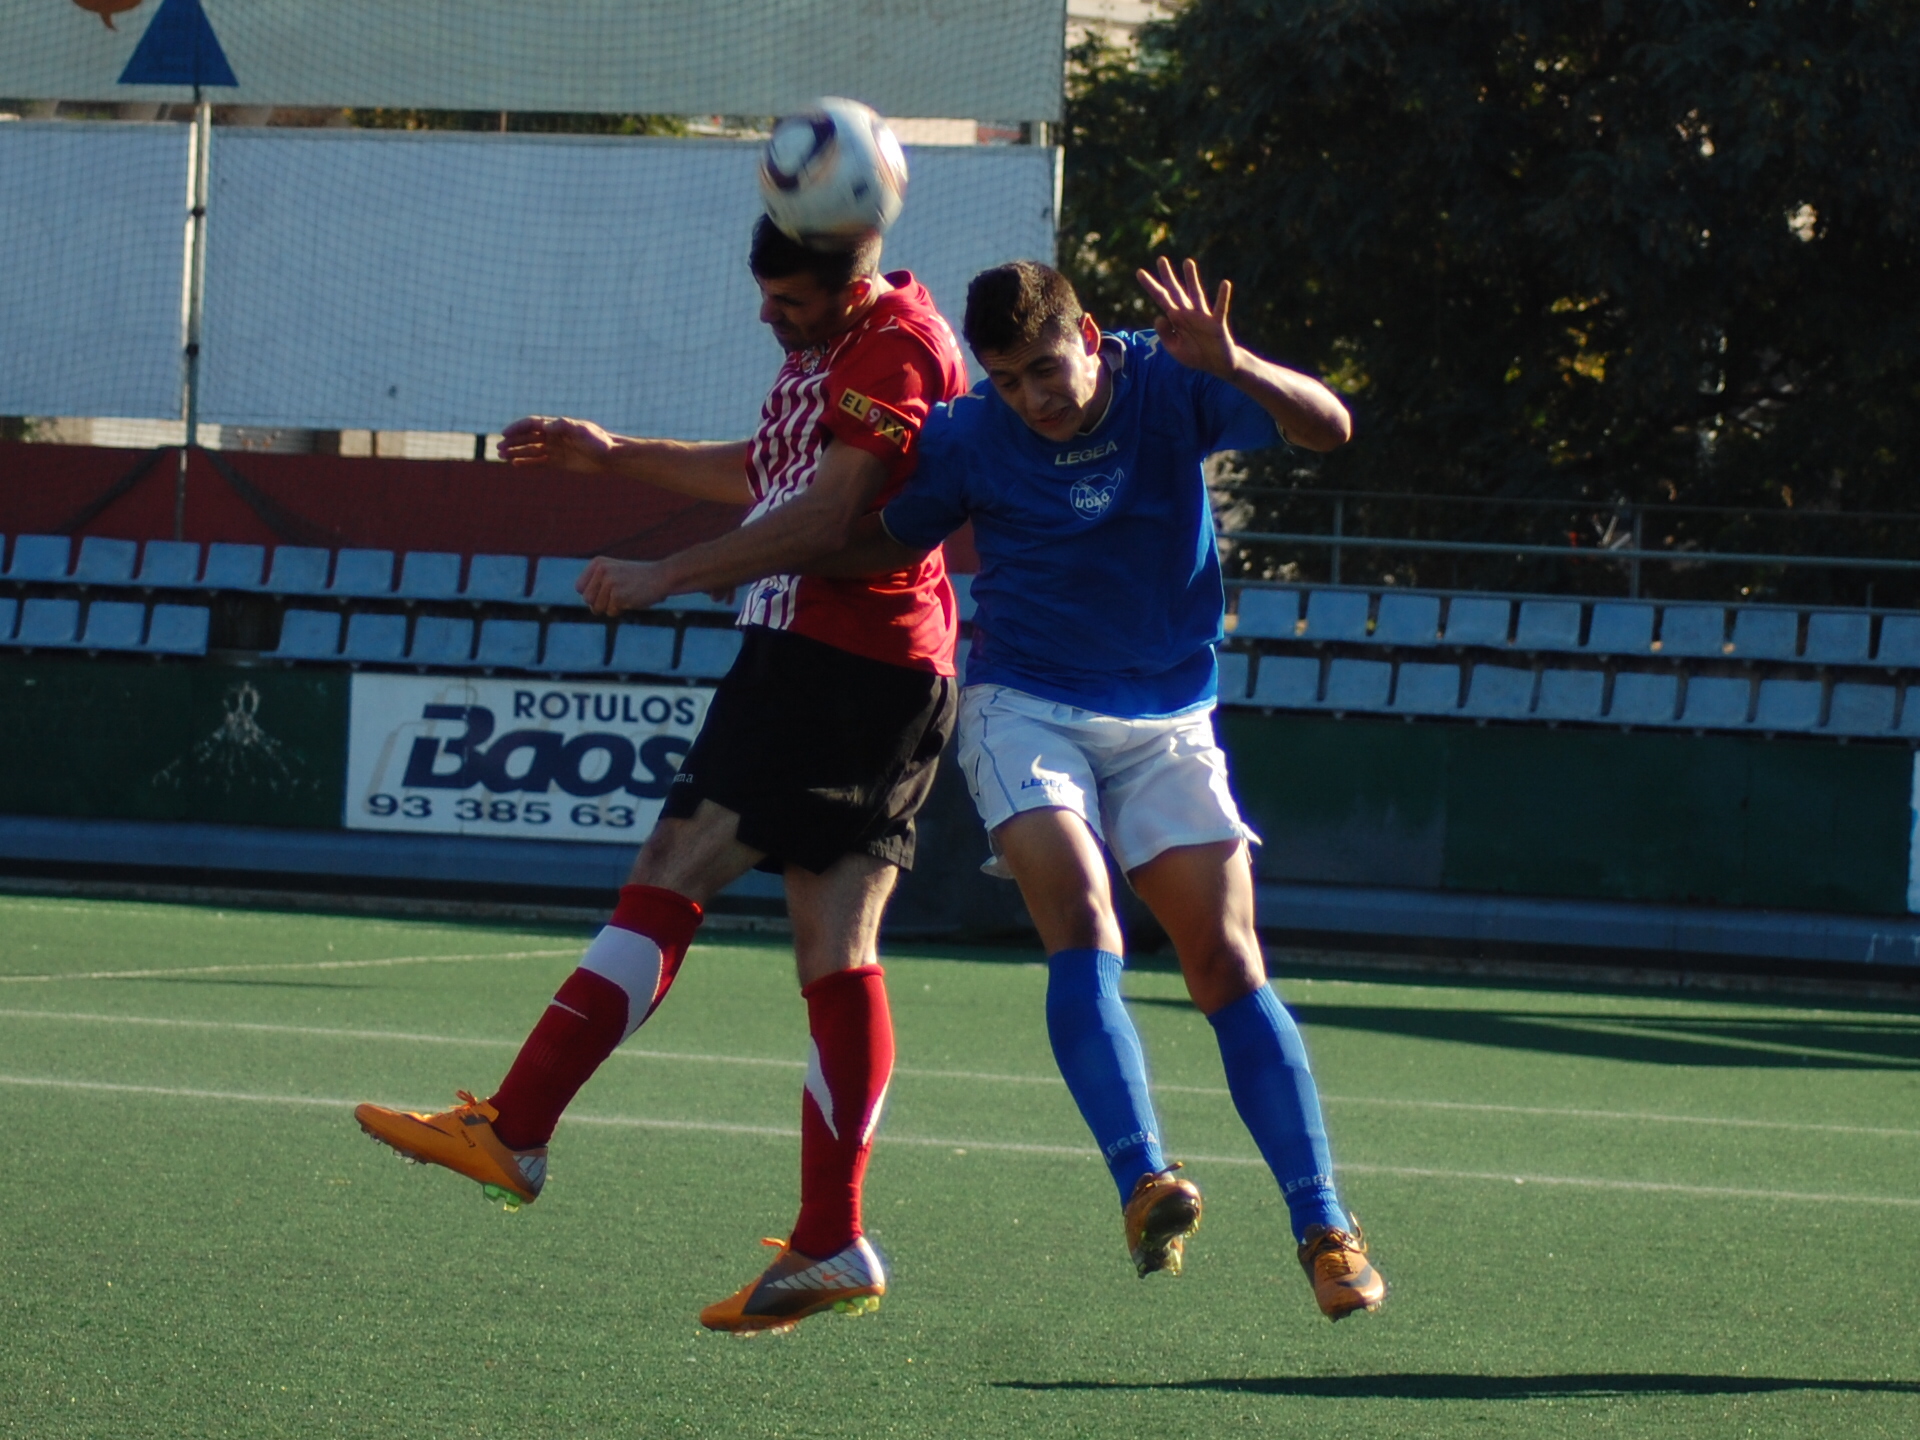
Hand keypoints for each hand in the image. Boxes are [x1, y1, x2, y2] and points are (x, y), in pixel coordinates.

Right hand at [497, 415, 616, 473]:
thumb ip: (563, 426)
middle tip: (499, 449)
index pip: (532, 424)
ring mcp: (556, 449)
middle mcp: (554, 436)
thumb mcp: (582, 431)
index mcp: (557, 426)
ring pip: (531, 450)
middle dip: (513, 442)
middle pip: (528, 437)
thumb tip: (545, 426)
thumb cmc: (598, 441)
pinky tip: (516, 464)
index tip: (504, 434)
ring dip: (517, 452)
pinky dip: (527, 463)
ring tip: (502, 457)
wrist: (611, 456)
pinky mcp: (559, 462)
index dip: (517, 428)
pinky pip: (539, 461)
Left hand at [577, 556, 671, 615]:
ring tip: (625, 596)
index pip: (579, 588)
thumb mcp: (614, 572)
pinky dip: (620, 610)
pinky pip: (611, 612)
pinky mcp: (618, 596)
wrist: (661, 576)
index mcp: (598, 563)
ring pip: (597, 608)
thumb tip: (586, 601)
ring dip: (611, 607)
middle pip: (587, 599)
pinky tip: (631, 599)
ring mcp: (610, 582)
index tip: (606, 591)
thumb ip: (597, 583)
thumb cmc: (637, 578)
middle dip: (600, 603)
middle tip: (616, 596)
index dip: (592, 594)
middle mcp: (602, 570)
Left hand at [1135, 256, 1238, 379]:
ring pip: (1196, 294)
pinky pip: (1219, 309)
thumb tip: (1158, 316)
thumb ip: (1164, 335)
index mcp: (1176, 319)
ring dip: (1192, 279)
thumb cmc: (1196, 355)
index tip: (1139, 272)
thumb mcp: (1174, 349)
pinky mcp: (1216, 324)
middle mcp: (1188, 313)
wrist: (1217, 364)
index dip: (1151, 286)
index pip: (1161, 299)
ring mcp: (1203, 317)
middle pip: (1176, 292)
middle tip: (1160, 259)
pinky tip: (1225, 283)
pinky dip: (1223, 297)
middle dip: (1168, 276)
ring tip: (1187, 262)